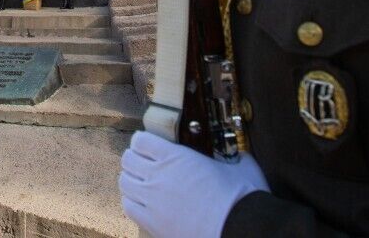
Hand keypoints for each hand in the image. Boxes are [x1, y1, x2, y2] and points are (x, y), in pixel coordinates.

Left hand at [119, 131, 269, 237]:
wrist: (237, 228)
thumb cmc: (240, 197)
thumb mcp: (241, 168)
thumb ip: (237, 157)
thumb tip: (243, 156)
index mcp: (176, 156)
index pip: (142, 140)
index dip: (142, 141)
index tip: (146, 144)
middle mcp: (159, 175)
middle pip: (128, 159)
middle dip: (133, 158)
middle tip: (142, 163)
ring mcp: (153, 199)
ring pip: (124, 182)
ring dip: (130, 179)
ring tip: (139, 182)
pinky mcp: (152, 222)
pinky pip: (128, 207)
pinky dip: (131, 202)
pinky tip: (141, 202)